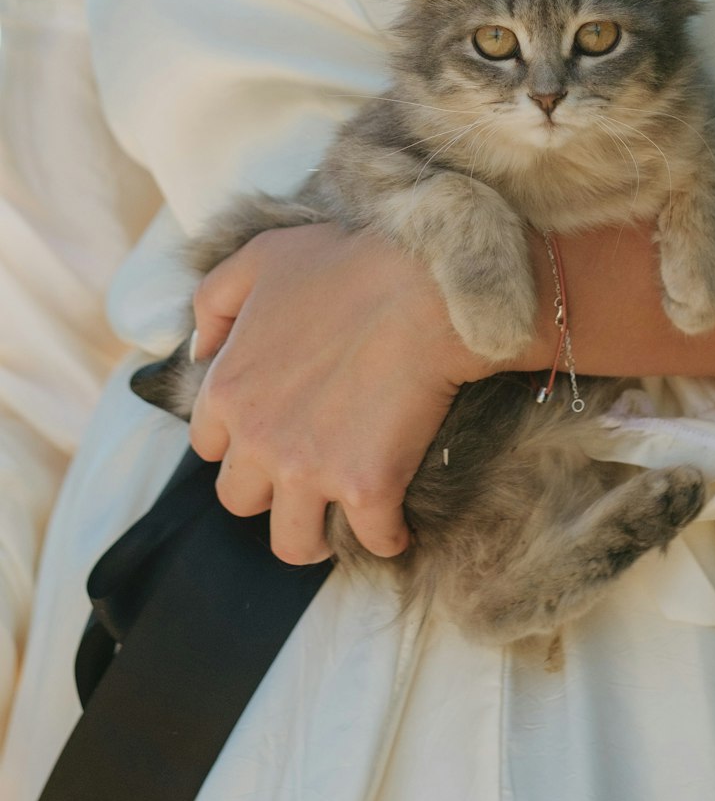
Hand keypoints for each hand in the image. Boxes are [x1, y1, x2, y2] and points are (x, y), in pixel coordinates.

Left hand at [187, 223, 489, 563]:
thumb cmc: (350, 264)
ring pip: (293, 542)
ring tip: (339, 520)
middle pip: (240, 500)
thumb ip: (214, 302)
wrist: (428, 287)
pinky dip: (387, 537)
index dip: (240, 441)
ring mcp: (310, 470)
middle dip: (269, 491)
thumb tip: (200, 351)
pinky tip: (398, 525)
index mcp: (226, 391)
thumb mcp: (261, 258)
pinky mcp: (368, 487)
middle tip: (305, 475)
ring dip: (315, 536)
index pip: (208, 446)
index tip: (271, 435)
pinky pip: (374, 540)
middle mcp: (257, 440)